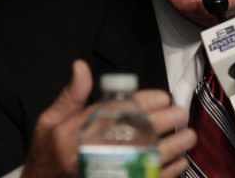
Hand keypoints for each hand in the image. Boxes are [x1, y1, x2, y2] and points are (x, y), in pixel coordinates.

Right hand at [21, 59, 196, 177]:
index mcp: (71, 134)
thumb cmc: (46, 156)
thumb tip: (81, 66)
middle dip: (162, 123)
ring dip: (171, 149)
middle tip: (180, 113)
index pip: (112, 113)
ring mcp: (105, 175)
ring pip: (145, 161)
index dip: (141, 103)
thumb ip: (70, 96)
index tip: (161, 97)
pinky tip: (179, 163)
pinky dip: (167, 174)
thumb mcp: (48, 123)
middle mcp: (88, 156)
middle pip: (133, 135)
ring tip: (188, 137)